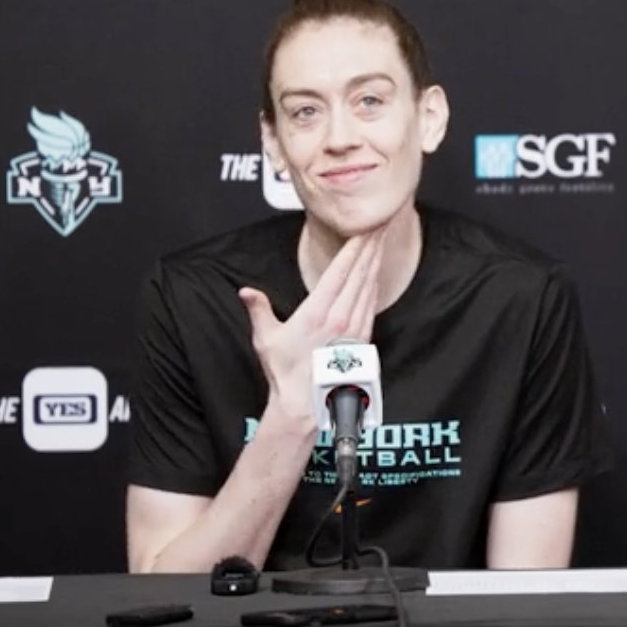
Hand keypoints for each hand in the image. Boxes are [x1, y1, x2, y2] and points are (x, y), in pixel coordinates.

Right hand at [237, 230, 384, 419]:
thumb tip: (246, 291)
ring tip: (381, 241)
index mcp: (318, 313)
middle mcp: (341, 318)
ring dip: (375, 262)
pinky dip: (375, 285)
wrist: (306, 402)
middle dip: (370, 246)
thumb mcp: (265, 338)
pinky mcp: (362, 339)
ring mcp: (354, 329)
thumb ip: (258, 310)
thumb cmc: (285, 372)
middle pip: (360, 274)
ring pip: (369, 287)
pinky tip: (376, 274)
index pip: (340, 272)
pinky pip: (371, 304)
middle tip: (381, 224)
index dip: (354, 248)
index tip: (363, 229)